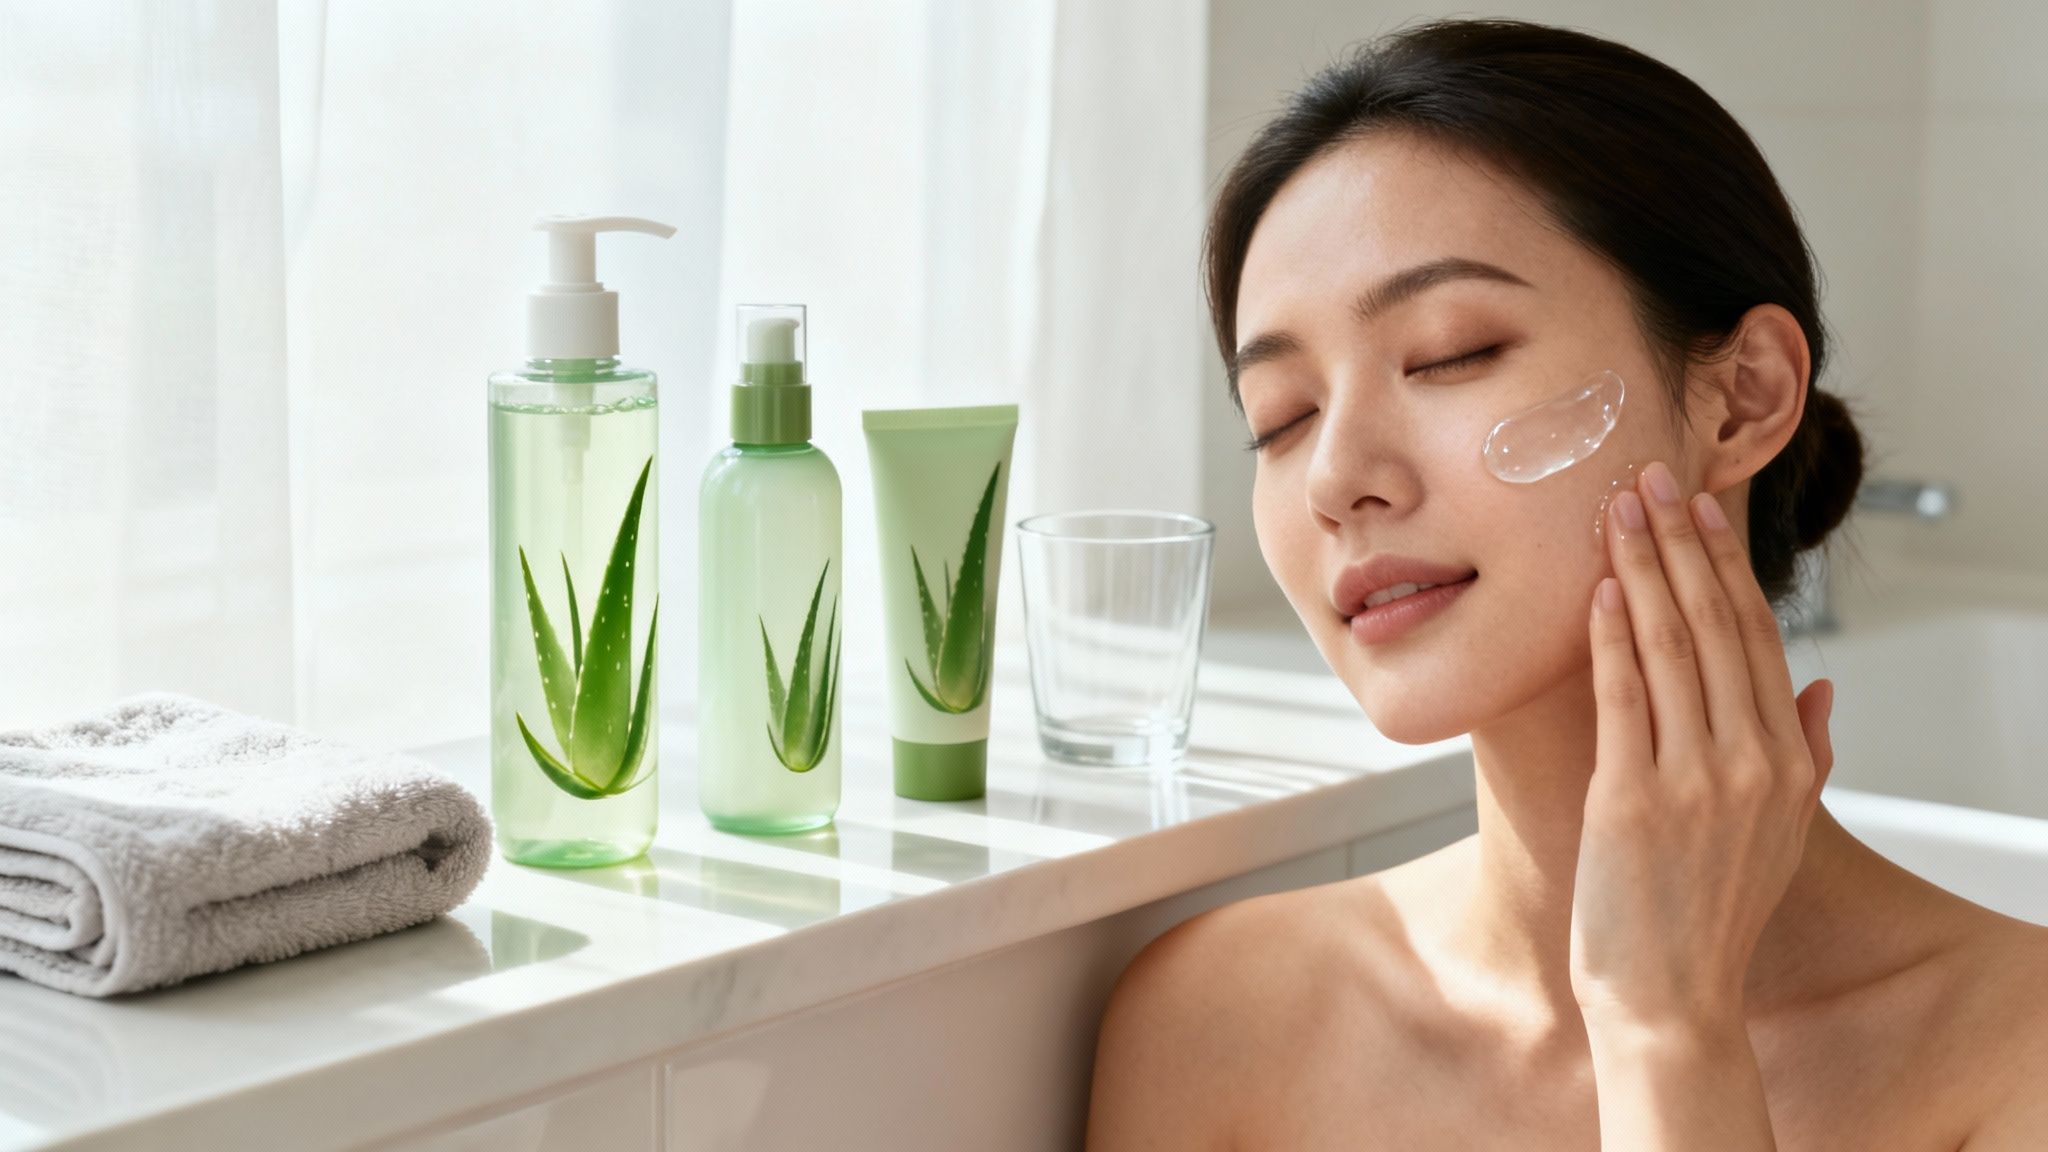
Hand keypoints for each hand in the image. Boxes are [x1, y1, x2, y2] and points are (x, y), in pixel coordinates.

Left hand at [1569, 460, 1836, 1029]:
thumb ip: (1809, 756)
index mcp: (1787, 761)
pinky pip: (1623, 699)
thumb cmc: (1712, 913)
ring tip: (1613, 513)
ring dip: (1639, 572)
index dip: (1724, 565)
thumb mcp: (1782, 833)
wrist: (1672, 998)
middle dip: (1679, 544)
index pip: (1756, 637)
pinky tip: (1595, 591)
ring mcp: (1694, 780)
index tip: (1698, 508)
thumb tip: (1823, 688)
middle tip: (1647, 480)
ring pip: (1669, 648)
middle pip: (1714, 626)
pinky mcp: (1633, 800)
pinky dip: (1610, 639)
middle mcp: (1750, 762)